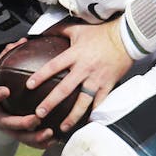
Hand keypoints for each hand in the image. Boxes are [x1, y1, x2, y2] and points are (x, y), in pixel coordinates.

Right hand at [0, 44, 59, 148]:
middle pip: (8, 123)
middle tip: (35, 119)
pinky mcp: (17, 137)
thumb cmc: (0, 87)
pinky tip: (54, 139)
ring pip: (20, 137)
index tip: (5, 90)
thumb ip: (7, 58)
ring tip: (49, 132)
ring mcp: (7, 130)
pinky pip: (30, 142)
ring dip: (35, 136)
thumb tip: (21, 41)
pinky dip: (41, 142)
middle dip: (21, 122)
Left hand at [26, 21, 130, 136]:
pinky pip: (100, 102)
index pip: (54, 66)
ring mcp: (97, 79)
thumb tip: (42, 32)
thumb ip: (59, 30)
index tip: (29, 86)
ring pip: (83, 101)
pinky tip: (88, 123)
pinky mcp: (108, 84)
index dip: (41, 76)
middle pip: (65, 88)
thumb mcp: (78, 29)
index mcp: (75, 54)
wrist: (126, 37)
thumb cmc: (102, 33)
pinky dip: (95, 114)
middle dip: (51, 102)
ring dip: (72, 116)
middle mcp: (85, 69)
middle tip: (39, 113)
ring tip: (62, 127)